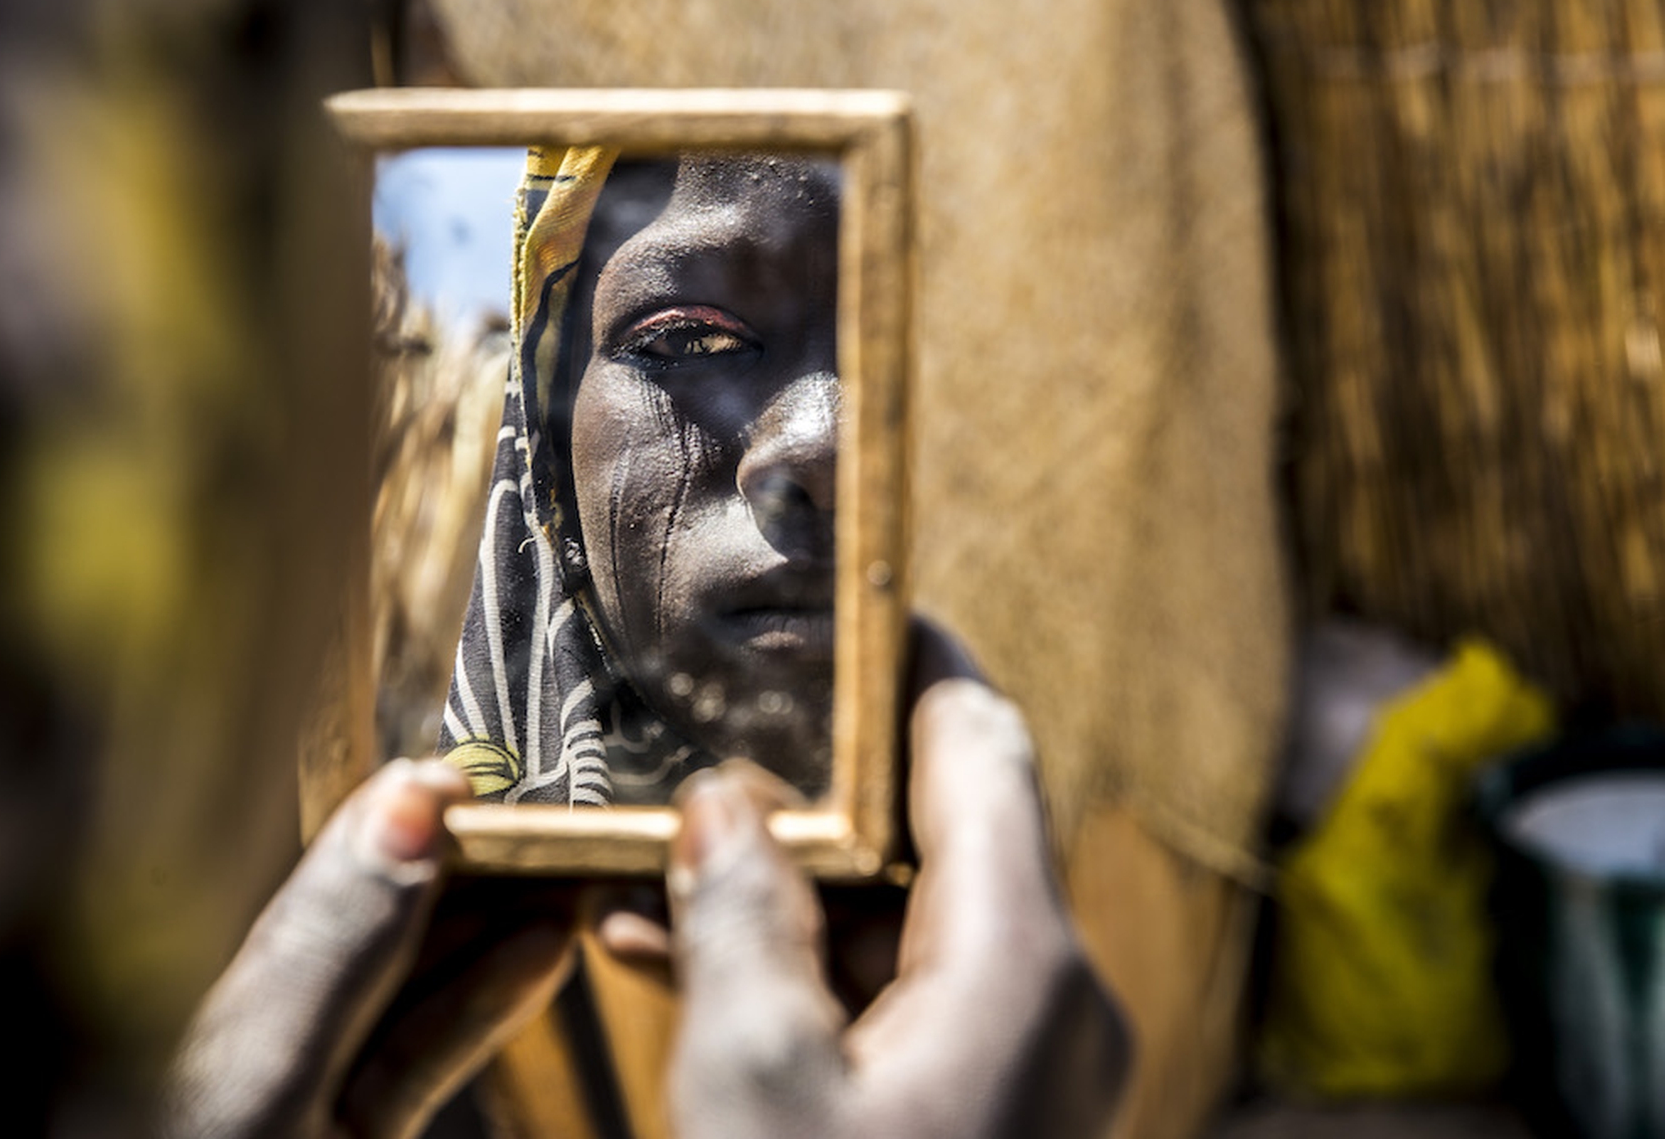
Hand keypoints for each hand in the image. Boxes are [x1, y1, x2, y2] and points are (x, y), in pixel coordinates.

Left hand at [162, 759, 578, 1138]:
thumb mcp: (271, 1072)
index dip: (401, 816)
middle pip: (375, 920)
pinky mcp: (345, 1132)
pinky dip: (486, 1004)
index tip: (475, 775)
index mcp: (208, 995)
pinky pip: (422, 1052)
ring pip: (408, 982)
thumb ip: (335, 949)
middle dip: (467, 866)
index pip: (319, 875)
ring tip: (570, 878)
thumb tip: (404, 804)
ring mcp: (301, 1080)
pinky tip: (542, 954)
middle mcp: (254, 1024)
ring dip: (494, 928)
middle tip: (555, 822)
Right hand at [662, 623, 1130, 1138]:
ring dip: (777, 900)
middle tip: (689, 757)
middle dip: (797, 799)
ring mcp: (1024, 1063)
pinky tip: (679, 966)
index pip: (980, 744)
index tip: (835, 602)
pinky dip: (800, 977)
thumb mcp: (754, 1083)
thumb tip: (722, 808)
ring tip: (643, 883)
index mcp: (1021, 967)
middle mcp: (1048, 1003)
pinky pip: (889, 1001)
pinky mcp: (984, 1110)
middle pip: (929, 835)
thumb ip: (737, 922)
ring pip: (895, 924)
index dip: (908, 661)